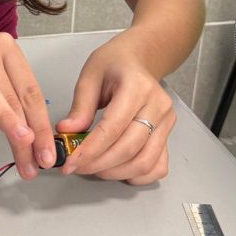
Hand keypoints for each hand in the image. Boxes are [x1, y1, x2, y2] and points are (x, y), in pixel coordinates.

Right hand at [0, 25, 54, 178]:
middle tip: (36, 160)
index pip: (29, 91)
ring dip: (5, 117)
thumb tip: (33, 138)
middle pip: (11, 95)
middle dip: (26, 132)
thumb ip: (12, 97)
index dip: (41, 123)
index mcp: (7, 49)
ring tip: (20, 140)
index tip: (47, 150)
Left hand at [55, 36, 175, 184]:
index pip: (113, 127)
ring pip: (144, 162)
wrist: (138, 60)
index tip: (71, 162)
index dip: (90, 150)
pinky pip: (157, 166)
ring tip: (92, 168)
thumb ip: (80, 106)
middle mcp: (157, 105)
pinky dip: (137, 175)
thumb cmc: (114, 65)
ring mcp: (166, 122)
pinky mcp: (168, 134)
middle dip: (98, 164)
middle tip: (76, 167)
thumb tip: (67, 132)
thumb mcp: (90, 76)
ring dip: (115, 173)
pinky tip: (117, 169)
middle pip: (129, 148)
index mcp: (137, 86)